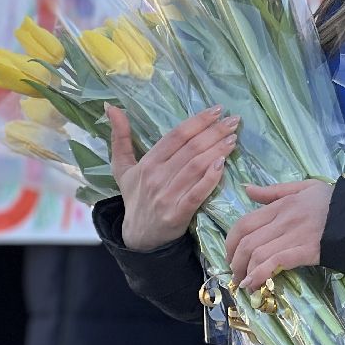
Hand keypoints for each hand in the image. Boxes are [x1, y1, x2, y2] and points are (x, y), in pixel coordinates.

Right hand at [110, 104, 238, 250]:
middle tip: (233, 120)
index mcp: (147, 163)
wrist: (138, 237)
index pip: (176, 136)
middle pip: (189, 149)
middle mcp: (156, 177)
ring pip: (195, 167)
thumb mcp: (123, 168)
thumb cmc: (135, 198)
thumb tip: (111, 107)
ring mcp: (167, 196)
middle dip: (214, 132)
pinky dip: (211, 179)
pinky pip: (197, 193)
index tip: (217, 109)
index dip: (198, 121)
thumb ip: (120, 138)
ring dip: (217, 151)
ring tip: (233, 138)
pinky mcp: (177, 214)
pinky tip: (224, 165)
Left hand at [225, 180, 332, 290]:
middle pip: (247, 243)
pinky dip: (260, 275)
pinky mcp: (306, 251)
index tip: (230, 255)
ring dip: (245, 271)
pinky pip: (276, 263)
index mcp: (281, 205)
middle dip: (235, 261)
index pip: (244, 223)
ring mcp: (294, 237)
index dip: (230, 242)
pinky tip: (254, 284)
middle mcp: (283, 221)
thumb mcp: (304, 187)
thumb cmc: (334, 201)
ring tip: (244, 282)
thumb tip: (246, 189)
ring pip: (258, 255)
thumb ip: (274, 191)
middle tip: (236, 273)